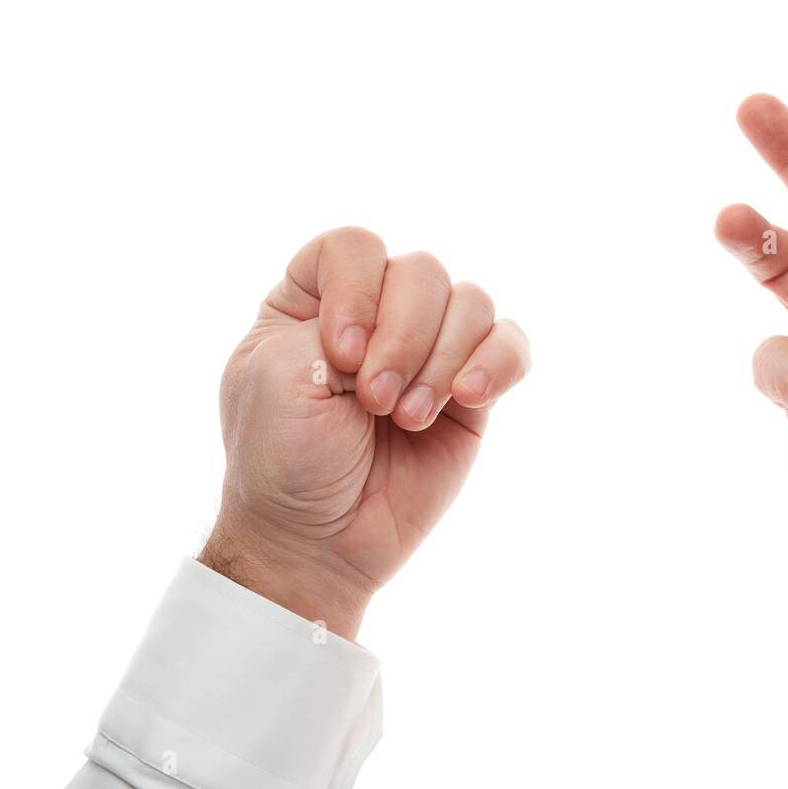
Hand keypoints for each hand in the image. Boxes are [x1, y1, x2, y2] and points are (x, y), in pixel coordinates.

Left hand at [200, 227, 529, 637]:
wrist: (318, 540)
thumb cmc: (282, 458)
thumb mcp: (277, 373)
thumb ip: (342, 316)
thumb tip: (427, 320)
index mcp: (313, 299)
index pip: (355, 247)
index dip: (358, 291)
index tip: (340, 355)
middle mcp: (377, 314)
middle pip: (421, 271)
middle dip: (404, 338)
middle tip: (374, 402)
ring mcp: (429, 351)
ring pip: (471, 303)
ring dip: (441, 361)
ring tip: (410, 419)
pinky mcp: (473, 393)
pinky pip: (510, 345)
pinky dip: (498, 363)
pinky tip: (468, 398)